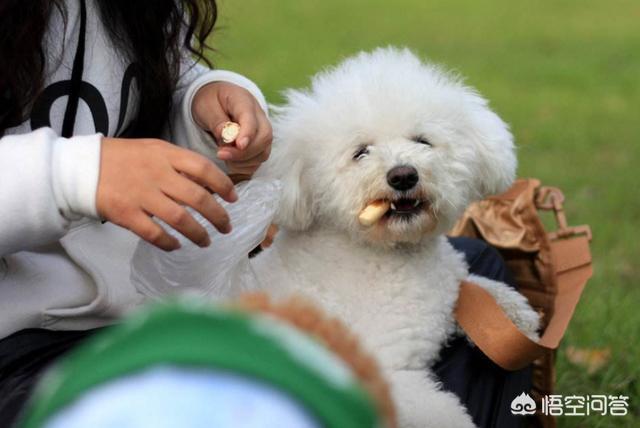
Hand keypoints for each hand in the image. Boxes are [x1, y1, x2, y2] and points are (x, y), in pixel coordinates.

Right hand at [96, 137, 236, 250]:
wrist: (80, 167)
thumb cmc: (121, 159)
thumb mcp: (153, 150)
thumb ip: (178, 164)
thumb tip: (207, 186)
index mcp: (165, 154)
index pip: (204, 168)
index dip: (223, 185)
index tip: (233, 199)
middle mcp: (157, 174)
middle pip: (198, 198)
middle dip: (218, 216)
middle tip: (226, 227)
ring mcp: (141, 195)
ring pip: (180, 219)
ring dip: (198, 233)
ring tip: (206, 241)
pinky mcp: (127, 214)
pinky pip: (155, 233)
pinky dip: (169, 242)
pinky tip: (176, 246)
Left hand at [192, 82, 271, 180]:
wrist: (214, 102)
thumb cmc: (209, 102)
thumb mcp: (206, 106)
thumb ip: (217, 122)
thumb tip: (229, 139)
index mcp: (244, 101)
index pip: (252, 119)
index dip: (248, 134)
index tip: (239, 146)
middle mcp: (259, 116)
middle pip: (264, 137)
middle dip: (244, 152)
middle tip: (221, 154)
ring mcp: (261, 132)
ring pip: (263, 153)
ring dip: (243, 161)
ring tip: (222, 155)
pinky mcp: (259, 146)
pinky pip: (257, 162)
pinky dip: (244, 167)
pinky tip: (230, 161)